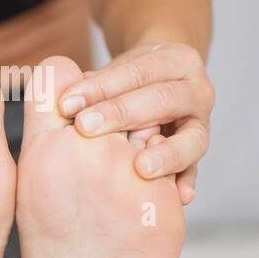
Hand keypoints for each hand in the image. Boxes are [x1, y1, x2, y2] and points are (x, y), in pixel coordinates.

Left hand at [56, 42, 212, 204]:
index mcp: (177, 61)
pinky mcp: (200, 152)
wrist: (165, 86)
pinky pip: (196, 168)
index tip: (67, 103)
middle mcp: (197, 89)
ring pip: (191, 137)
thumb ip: (94, 84)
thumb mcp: (118, 72)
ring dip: (165, 153)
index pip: (138, 71)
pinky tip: (179, 196)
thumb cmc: (132, 81)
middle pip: (162, 99)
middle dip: (121, 113)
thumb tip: (56, 96)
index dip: (102, 87)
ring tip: (141, 168)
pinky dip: (187, 181)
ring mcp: (203, 122)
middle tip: (85, 128)